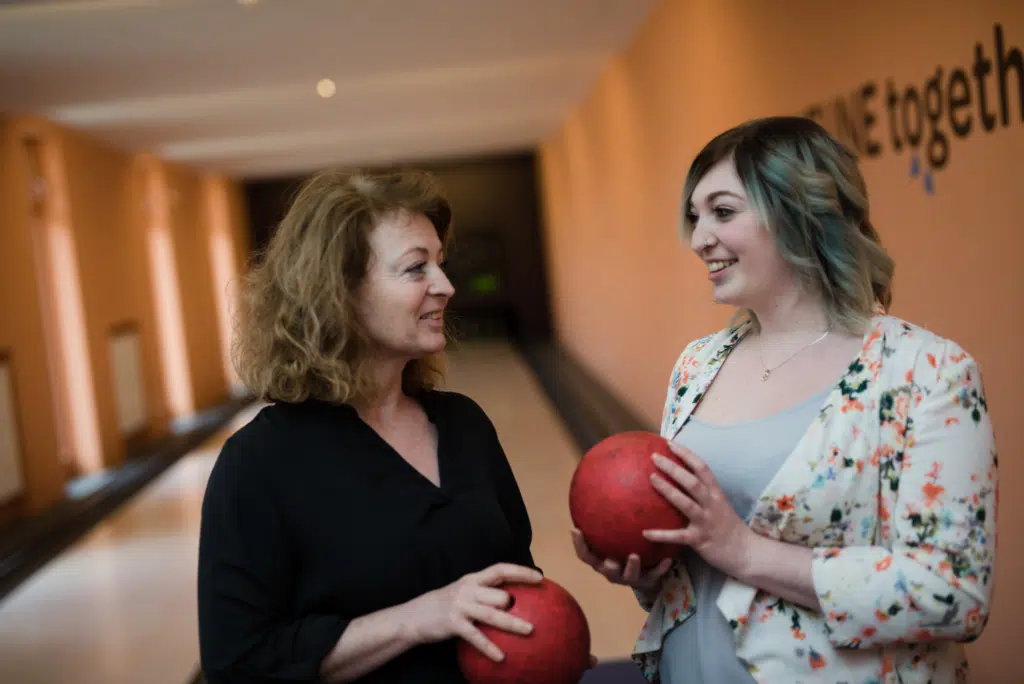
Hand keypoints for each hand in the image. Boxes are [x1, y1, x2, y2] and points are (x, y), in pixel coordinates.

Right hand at [403, 563, 541, 661]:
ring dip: (513, 623)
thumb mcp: (462, 593)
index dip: (520, 571)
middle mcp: (468, 589)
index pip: (500, 569)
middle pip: (499, 593)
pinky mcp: (453, 623)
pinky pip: (476, 636)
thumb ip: (482, 594)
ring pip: (493, 614)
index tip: (540, 577)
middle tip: (535, 612)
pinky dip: (490, 647)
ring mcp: (460, 606)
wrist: (413, 616)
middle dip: (516, 602)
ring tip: (530, 630)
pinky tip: (501, 658)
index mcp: (472, 579)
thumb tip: (511, 601)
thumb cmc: (444, 606)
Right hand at [570, 528, 672, 593]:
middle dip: (607, 565)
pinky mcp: (648, 581)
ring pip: (629, 576)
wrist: (647, 575)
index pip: (585, 555)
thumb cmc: (626, 549)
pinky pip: (655, 575)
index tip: (575, 529)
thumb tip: (602, 489)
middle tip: (609, 559)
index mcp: (602, 561)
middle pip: (606, 570)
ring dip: (631, 567)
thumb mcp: (616, 538)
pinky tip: (668, 559)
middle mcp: (613, 571)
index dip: (579, 544)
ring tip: (635, 556)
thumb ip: (610, 522)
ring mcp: (630, 578)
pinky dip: (660, 568)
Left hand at [642, 442, 753, 576]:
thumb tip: (681, 482)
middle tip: (654, 457)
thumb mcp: (720, 506)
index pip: (702, 468)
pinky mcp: (700, 540)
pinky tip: (645, 533)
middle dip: (673, 467)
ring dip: (668, 490)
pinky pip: (678, 536)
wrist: (748, 553)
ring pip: (686, 503)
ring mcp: (706, 521)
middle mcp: (712, 504)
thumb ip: (704, 494)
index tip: (670, 443)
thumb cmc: (730, 528)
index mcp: (716, 494)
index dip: (686, 454)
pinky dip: (661, 535)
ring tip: (651, 479)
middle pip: (692, 481)